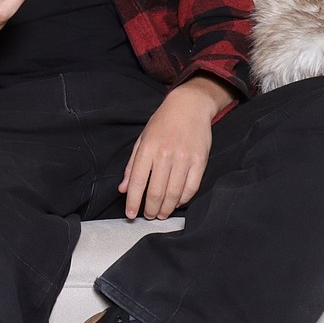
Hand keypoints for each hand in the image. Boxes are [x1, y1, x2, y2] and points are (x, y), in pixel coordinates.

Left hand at [119, 77, 230, 219]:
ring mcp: (184, 158)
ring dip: (166, 209)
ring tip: (161, 214)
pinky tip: (176, 203)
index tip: (130, 214)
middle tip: (148, 216)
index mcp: (148, 148)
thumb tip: (123, 188)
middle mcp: (165, 154)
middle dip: (150, 209)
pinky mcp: (200, 161)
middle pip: (156, 191)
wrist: (189, 106)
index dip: (132, 201)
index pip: (136, 181)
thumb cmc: (162, 123)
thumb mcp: (142, 139)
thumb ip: (131, 165)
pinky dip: (183, 200)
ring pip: (174, 193)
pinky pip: (192, 188)